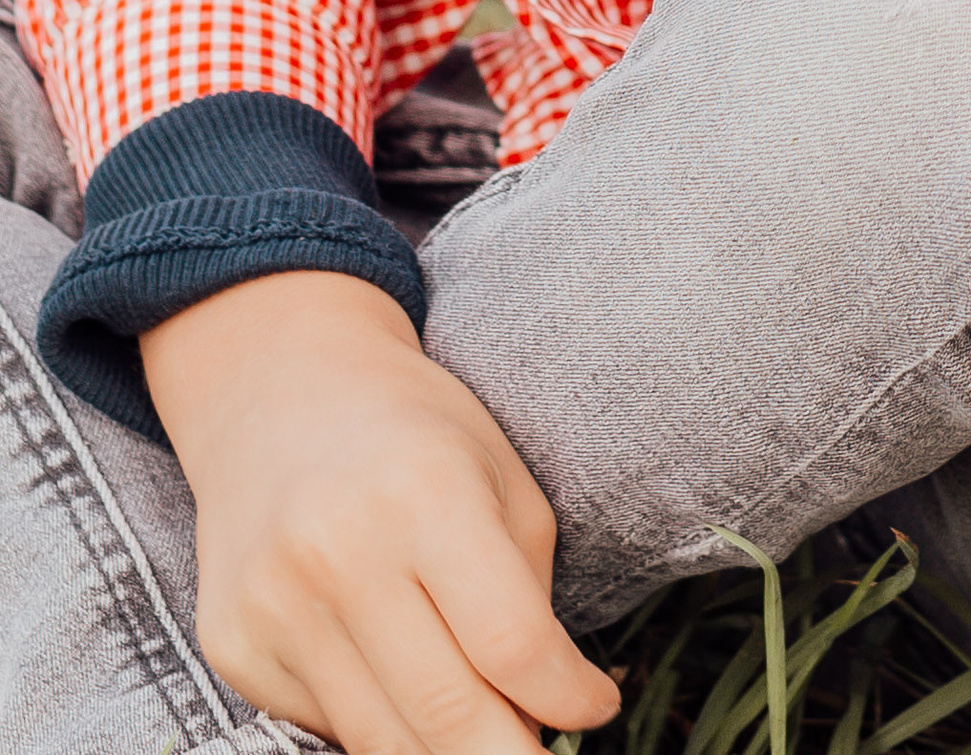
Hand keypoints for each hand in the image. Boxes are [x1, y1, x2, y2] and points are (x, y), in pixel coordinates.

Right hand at [142, 268, 620, 751]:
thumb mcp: (498, 475)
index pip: (510, 641)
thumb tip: (543, 713)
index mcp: (425, 492)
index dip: (565, 696)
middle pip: (446, 714)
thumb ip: (526, 592)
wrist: (275, 393)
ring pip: (382, 742)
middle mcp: (339, 553)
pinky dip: (380, 726)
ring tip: (489, 736)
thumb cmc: (412, 433)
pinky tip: (404, 690)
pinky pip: (326, 724)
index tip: (595, 708)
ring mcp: (275, 607)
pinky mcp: (233, 647)